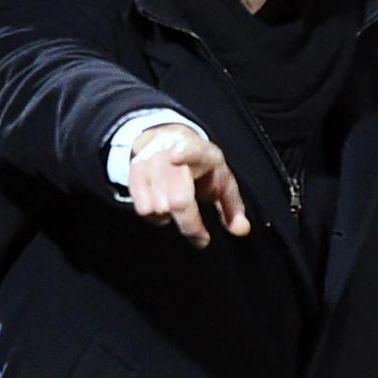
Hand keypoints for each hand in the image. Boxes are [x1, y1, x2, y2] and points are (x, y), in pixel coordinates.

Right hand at [128, 124, 250, 249]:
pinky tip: (164, 210)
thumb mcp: (222, 182)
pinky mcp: (135, 172)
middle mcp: (171, 153)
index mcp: (200, 152)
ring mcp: (150, 162)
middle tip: (200, 236)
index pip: (191, 150)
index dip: (183, 153)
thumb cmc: (201, 167)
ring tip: (181, 212)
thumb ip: (233, 209)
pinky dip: (154, 217)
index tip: (176, 157)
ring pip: (156, 207)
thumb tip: (242, 230)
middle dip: (189, 224)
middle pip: (176, 198)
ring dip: (170, 219)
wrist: (168, 141)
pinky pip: (142, 208)